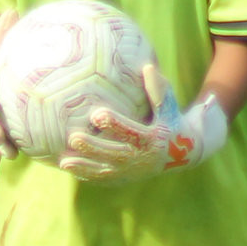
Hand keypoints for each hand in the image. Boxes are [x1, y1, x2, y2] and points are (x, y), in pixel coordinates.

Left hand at [58, 64, 227, 183]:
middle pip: (115, 154)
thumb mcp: (169, 106)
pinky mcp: (125, 179)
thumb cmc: (171, 120)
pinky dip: (87, 175)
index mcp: (153, 140)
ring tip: (63, 162)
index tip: (96, 114)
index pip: (131, 132)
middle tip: (74, 137)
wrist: (182, 153)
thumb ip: (158, 89)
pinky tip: (67, 167)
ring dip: (85, 167)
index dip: (114, 124)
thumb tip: (148, 66)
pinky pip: (103, 178)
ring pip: (106, 171)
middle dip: (94, 148)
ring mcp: (132, 172)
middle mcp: (142, 159)